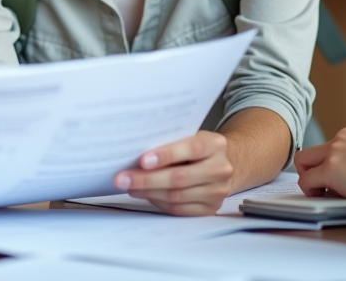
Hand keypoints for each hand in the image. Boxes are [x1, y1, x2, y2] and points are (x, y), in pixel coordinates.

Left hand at [114, 131, 232, 215]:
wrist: (222, 164)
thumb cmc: (198, 149)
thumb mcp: (190, 137)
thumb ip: (170, 143)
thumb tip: (136, 154)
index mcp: (215, 145)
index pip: (191, 149)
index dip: (166, 155)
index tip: (142, 160)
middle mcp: (220, 169)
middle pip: (180, 177)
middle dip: (147, 179)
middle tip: (122, 178)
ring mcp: (217, 191)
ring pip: (177, 196)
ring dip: (149, 192)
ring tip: (130, 187)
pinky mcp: (211, 208)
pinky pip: (180, 209)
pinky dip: (159, 202)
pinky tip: (145, 195)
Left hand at [294, 128, 345, 201]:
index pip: (326, 148)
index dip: (325, 166)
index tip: (333, 179)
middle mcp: (338, 140)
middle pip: (308, 153)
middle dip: (309, 171)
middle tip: (320, 186)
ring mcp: (332, 153)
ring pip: (303, 163)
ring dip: (310, 180)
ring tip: (324, 193)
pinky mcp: (329, 169)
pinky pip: (306, 180)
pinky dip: (310, 191)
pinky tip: (324, 197)